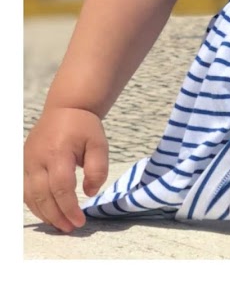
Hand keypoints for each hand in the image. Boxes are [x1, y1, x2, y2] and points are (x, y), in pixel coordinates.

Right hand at [23, 107, 108, 232]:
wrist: (65, 109)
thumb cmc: (84, 127)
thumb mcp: (99, 143)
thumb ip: (98, 168)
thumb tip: (90, 193)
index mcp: (58, 152)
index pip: (61, 187)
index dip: (70, 207)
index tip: (80, 221)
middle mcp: (37, 159)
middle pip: (43, 196)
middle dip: (57, 216)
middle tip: (71, 228)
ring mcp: (27, 162)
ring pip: (30, 197)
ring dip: (45, 214)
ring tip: (61, 225)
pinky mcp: (22, 165)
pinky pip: (25, 191)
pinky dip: (35, 205)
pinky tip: (48, 213)